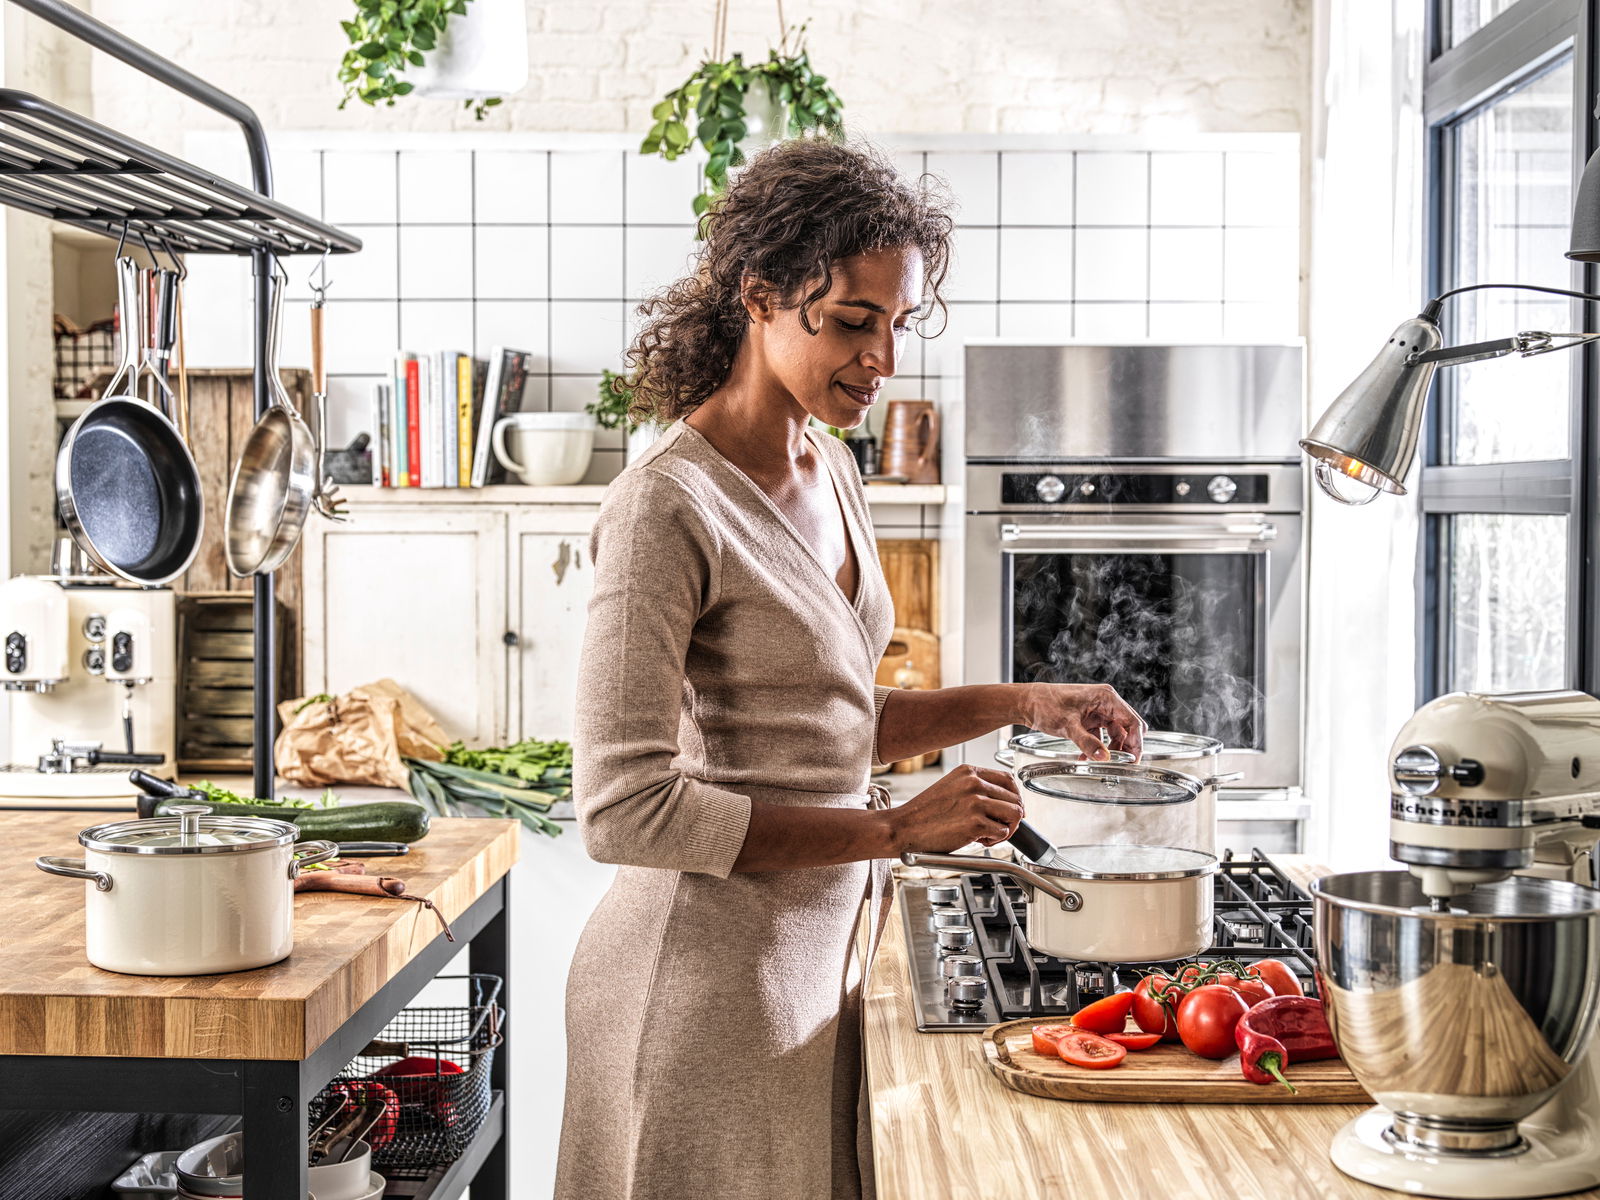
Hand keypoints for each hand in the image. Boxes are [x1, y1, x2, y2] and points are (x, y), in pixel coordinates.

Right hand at [888, 765, 1023, 852]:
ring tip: (987, 834)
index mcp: (968, 772)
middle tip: (996, 827)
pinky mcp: (976, 822)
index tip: (1012, 809)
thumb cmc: (923, 814)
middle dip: (1011, 817)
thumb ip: (975, 789)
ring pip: (1015, 814)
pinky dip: (995, 840)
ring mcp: (975, 802)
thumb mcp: (951, 788)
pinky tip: (978, 840)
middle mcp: (973, 783)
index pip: (1008, 779)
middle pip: (1016, 798)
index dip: (1015, 797)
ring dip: (1006, 828)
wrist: (903, 828)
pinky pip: (1003, 832)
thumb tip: (1004, 802)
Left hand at [1018, 683, 1144, 759]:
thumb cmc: (1045, 704)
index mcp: (1106, 698)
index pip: (1132, 722)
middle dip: (1124, 747)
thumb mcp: (1067, 725)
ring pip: (1114, 734)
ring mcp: (1097, 710)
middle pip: (1127, 728)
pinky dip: (1097, 748)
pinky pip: (1100, 736)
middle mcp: (1105, 703)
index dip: (1136, 743)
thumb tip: (1104, 757)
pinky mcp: (1088, 719)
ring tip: (1099, 762)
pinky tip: (1086, 758)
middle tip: (1120, 765)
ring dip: (1109, 750)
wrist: (1026, 702)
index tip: (1132, 761)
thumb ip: (1087, 743)